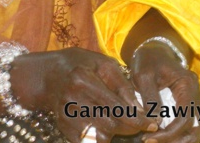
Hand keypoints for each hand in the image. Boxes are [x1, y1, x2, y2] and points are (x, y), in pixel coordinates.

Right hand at [15, 48, 156, 142]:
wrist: (45, 75)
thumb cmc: (79, 64)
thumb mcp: (102, 63)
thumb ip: (122, 84)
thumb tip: (138, 108)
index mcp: (83, 80)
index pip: (117, 107)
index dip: (139, 119)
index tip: (153, 123)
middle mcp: (72, 100)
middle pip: (110, 125)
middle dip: (131, 128)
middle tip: (144, 126)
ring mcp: (65, 116)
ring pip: (100, 137)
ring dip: (117, 134)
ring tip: (126, 126)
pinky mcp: (63, 128)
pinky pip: (89, 141)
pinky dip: (102, 138)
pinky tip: (109, 129)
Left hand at [128, 41, 199, 142]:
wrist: (152, 50)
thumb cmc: (147, 60)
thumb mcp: (144, 76)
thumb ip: (150, 98)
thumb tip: (155, 123)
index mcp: (187, 85)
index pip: (184, 118)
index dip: (169, 133)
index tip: (148, 138)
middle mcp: (194, 96)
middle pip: (194, 129)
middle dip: (174, 141)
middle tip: (150, 142)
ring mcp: (191, 102)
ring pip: (192, 131)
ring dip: (175, 141)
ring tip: (153, 141)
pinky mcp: (185, 107)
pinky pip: (185, 127)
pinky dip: (174, 136)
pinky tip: (157, 137)